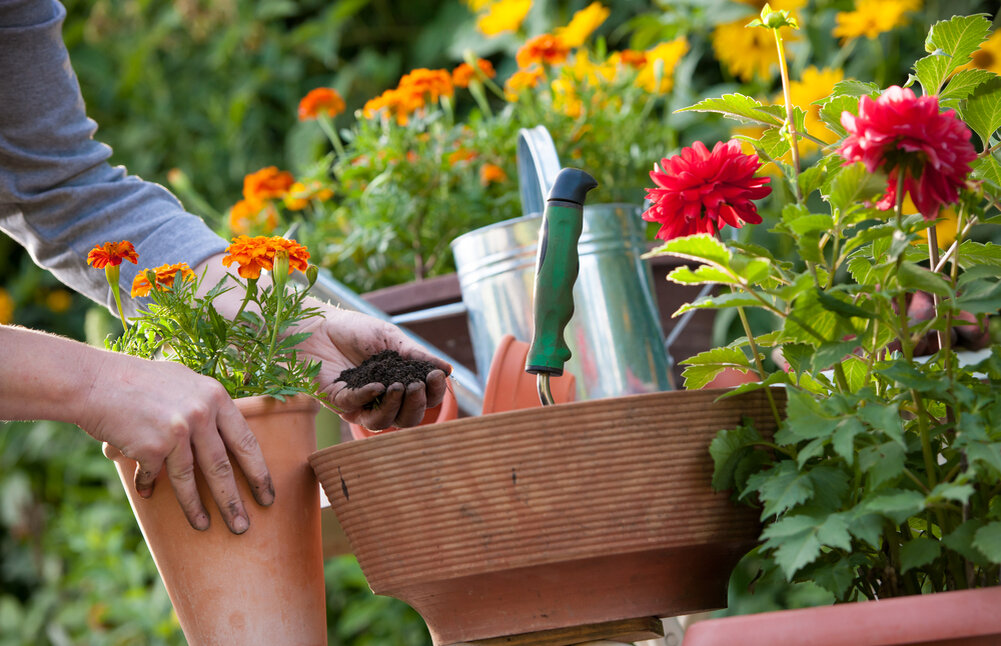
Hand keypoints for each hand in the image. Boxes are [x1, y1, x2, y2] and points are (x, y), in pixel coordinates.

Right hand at [80, 352, 273, 533]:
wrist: (96, 380)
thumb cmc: (140, 379)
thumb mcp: (185, 381)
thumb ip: (206, 404)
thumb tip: (225, 432)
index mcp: (216, 397)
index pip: (246, 441)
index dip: (259, 472)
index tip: (267, 494)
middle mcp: (201, 414)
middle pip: (223, 467)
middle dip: (234, 501)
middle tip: (243, 526)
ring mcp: (177, 431)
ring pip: (190, 479)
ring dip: (197, 508)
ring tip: (205, 526)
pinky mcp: (151, 447)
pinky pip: (154, 476)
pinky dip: (149, 486)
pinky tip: (148, 495)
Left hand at [295, 300, 451, 429]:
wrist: (318, 324)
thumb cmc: (354, 331)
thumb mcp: (391, 339)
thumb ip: (416, 355)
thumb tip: (448, 369)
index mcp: (398, 384)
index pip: (424, 400)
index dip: (435, 393)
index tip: (438, 376)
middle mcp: (381, 399)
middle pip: (407, 420)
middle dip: (417, 405)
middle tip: (417, 386)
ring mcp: (359, 404)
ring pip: (382, 424)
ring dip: (395, 408)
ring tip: (398, 386)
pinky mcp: (336, 402)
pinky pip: (355, 408)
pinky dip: (368, 398)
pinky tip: (377, 385)